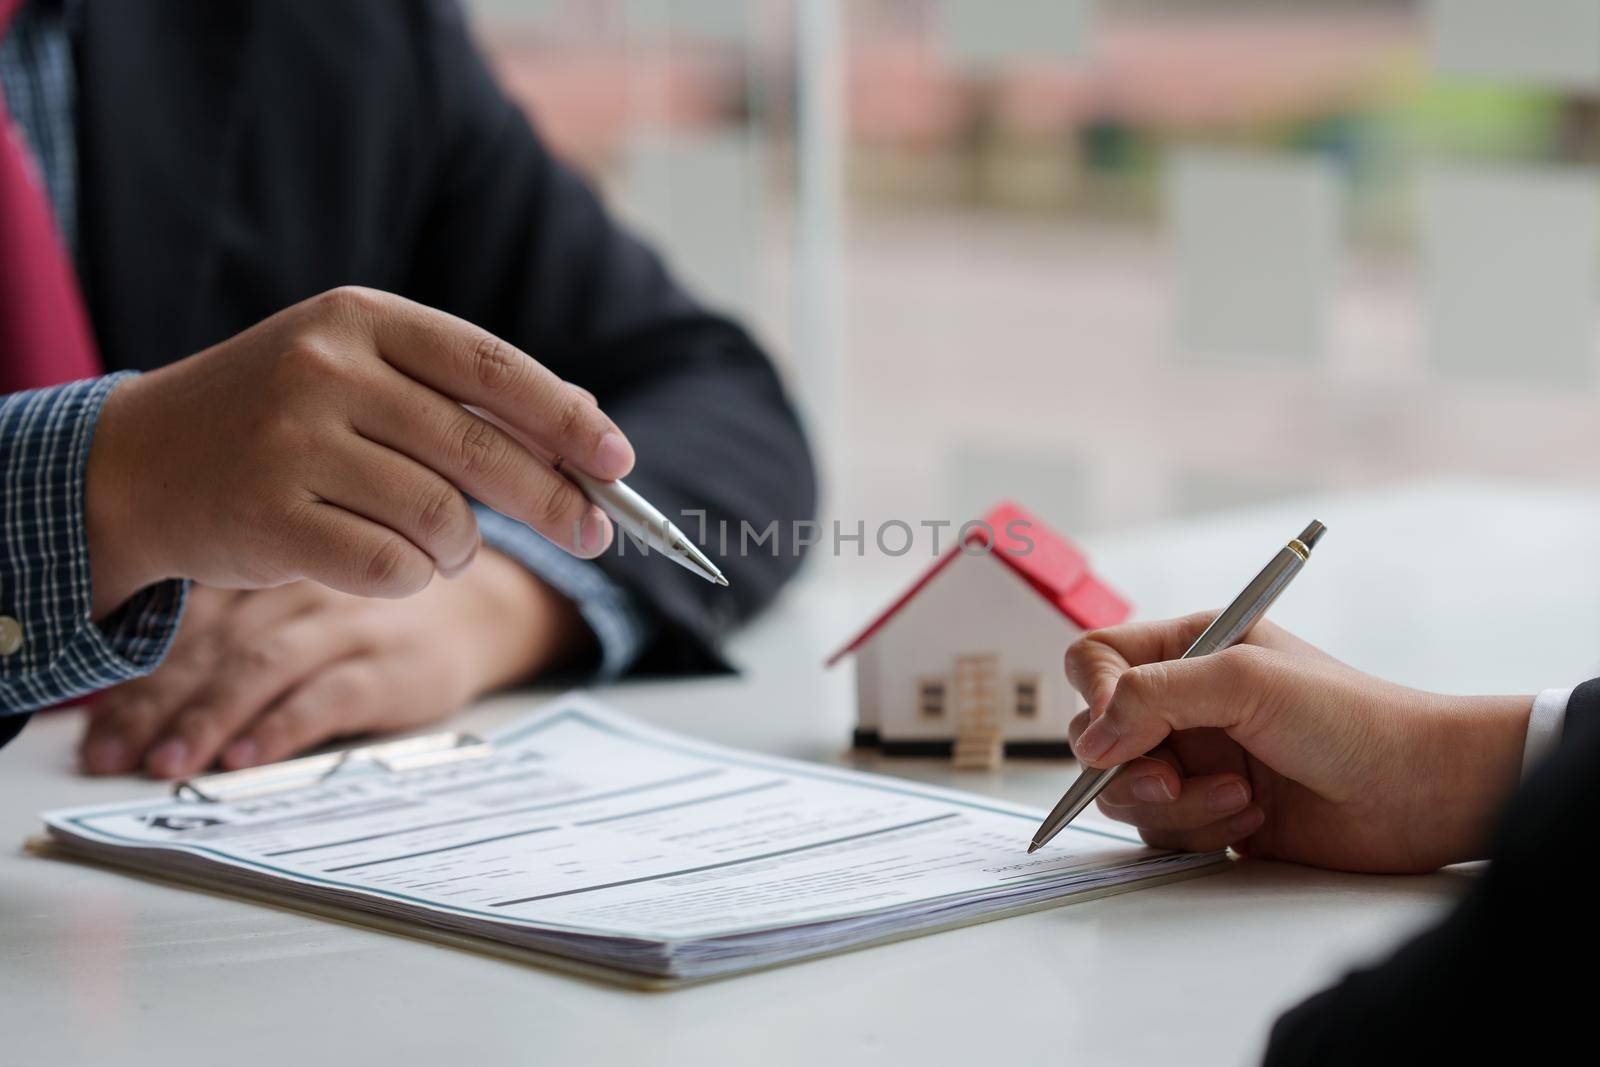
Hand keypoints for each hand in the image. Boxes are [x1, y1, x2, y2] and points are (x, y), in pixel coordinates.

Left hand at [78, 549, 588, 778]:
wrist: (488, 605)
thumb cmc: (378, 611)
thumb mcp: (303, 598)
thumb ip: (237, 626)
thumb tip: (138, 700)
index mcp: (270, 574)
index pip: (187, 629)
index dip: (134, 684)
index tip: (93, 738)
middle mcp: (301, 589)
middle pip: (213, 650)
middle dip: (155, 708)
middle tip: (111, 758)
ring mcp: (351, 625)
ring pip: (262, 668)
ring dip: (208, 718)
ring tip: (168, 764)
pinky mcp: (395, 663)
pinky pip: (330, 693)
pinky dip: (284, 725)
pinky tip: (249, 755)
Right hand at [84, 287, 629, 616]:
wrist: (139, 464)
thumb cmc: (278, 419)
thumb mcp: (359, 373)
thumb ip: (462, 395)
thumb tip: (589, 433)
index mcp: (360, 319)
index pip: (492, 368)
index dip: (567, 417)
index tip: (619, 461)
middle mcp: (326, 369)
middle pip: (480, 448)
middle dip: (554, 499)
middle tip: (594, 532)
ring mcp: (292, 443)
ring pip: (442, 517)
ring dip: (464, 546)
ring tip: (447, 544)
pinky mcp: (270, 519)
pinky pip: (392, 568)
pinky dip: (414, 578)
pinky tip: (396, 564)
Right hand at [1063, 613, 1531, 872]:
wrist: (1419, 792)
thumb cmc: (1350, 718)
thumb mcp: (1244, 681)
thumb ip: (1153, 697)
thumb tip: (1092, 739)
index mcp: (1189, 648)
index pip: (1095, 660)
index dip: (1094, 695)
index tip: (1117, 731)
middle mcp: (1184, 703)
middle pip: (1098, 736)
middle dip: (1131, 767)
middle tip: (1173, 779)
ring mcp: (1196, 760)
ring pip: (1126, 792)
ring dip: (1177, 805)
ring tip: (1239, 797)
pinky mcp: (1210, 812)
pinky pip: (1162, 832)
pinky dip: (1200, 831)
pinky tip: (1253, 819)